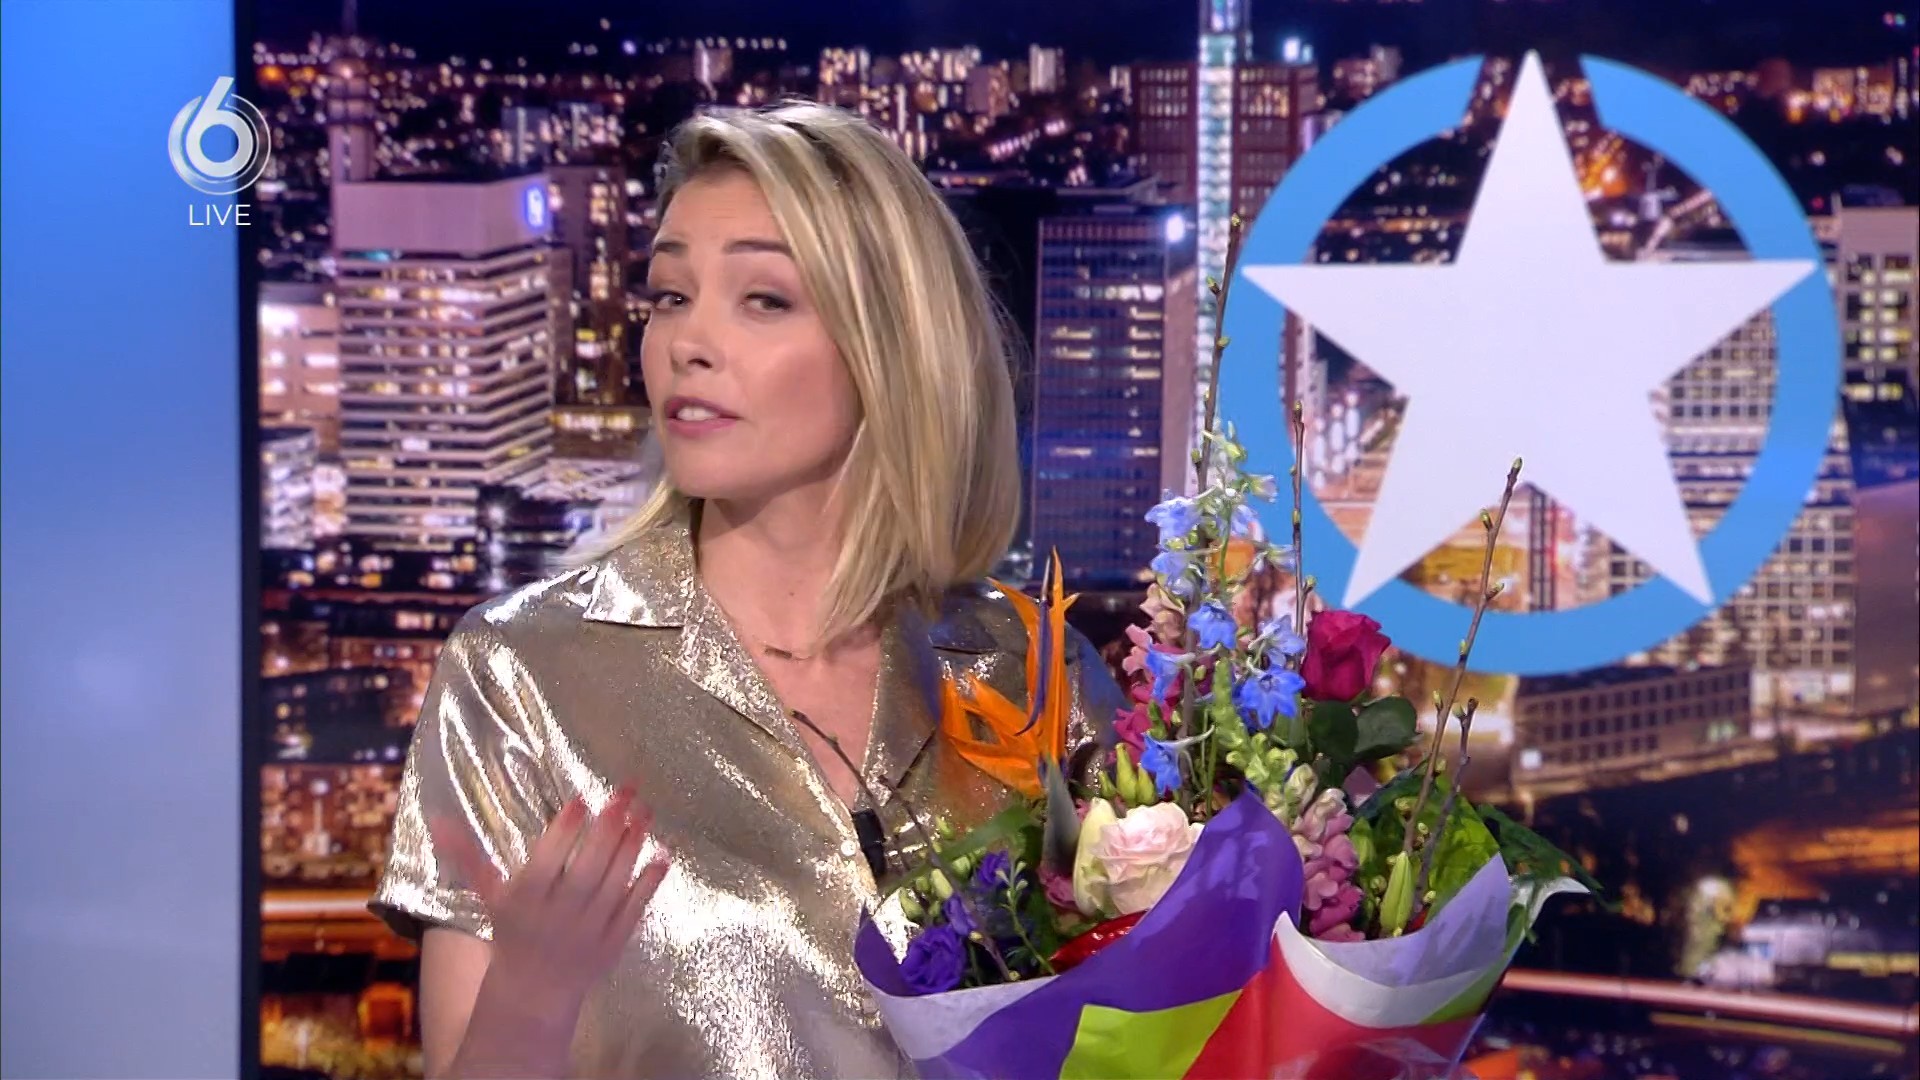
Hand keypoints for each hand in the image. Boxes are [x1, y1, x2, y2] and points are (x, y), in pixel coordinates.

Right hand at [431, 787, 669, 1005]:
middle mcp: (558, 915)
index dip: (565, 830)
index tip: (582, 800)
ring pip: (616, 882)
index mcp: (526, 900)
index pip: (547, 860)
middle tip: (626, 792)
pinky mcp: (614, 942)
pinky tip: (663, 852)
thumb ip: (470, 857)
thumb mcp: (489, 897)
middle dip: (609, 827)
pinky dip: (650, 881)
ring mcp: (590, 929)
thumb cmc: (512, 932)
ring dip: (634, 844)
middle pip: (588, 867)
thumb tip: (437, 820)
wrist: (533, 992)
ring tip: (645, 810)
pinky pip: (636, 908)